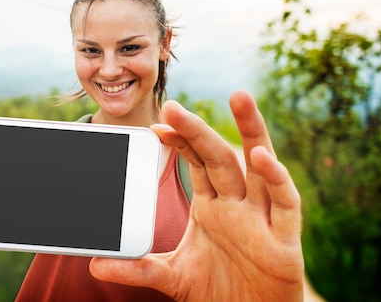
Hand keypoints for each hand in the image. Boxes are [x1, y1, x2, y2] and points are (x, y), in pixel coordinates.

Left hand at [89, 91, 303, 300]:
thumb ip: (138, 268)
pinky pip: (285, 203)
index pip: (197, 162)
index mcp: (213, 206)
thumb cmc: (218, 291)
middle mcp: (238, 204)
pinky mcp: (284, 240)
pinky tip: (261, 157)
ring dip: (252, 131)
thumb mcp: (172, 277)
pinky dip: (277, 179)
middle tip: (173, 104)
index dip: (181, 140)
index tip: (158, 126)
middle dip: (199, 129)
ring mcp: (262, 219)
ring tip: (239, 97)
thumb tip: (95, 264)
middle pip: (221, 156)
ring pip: (260, 166)